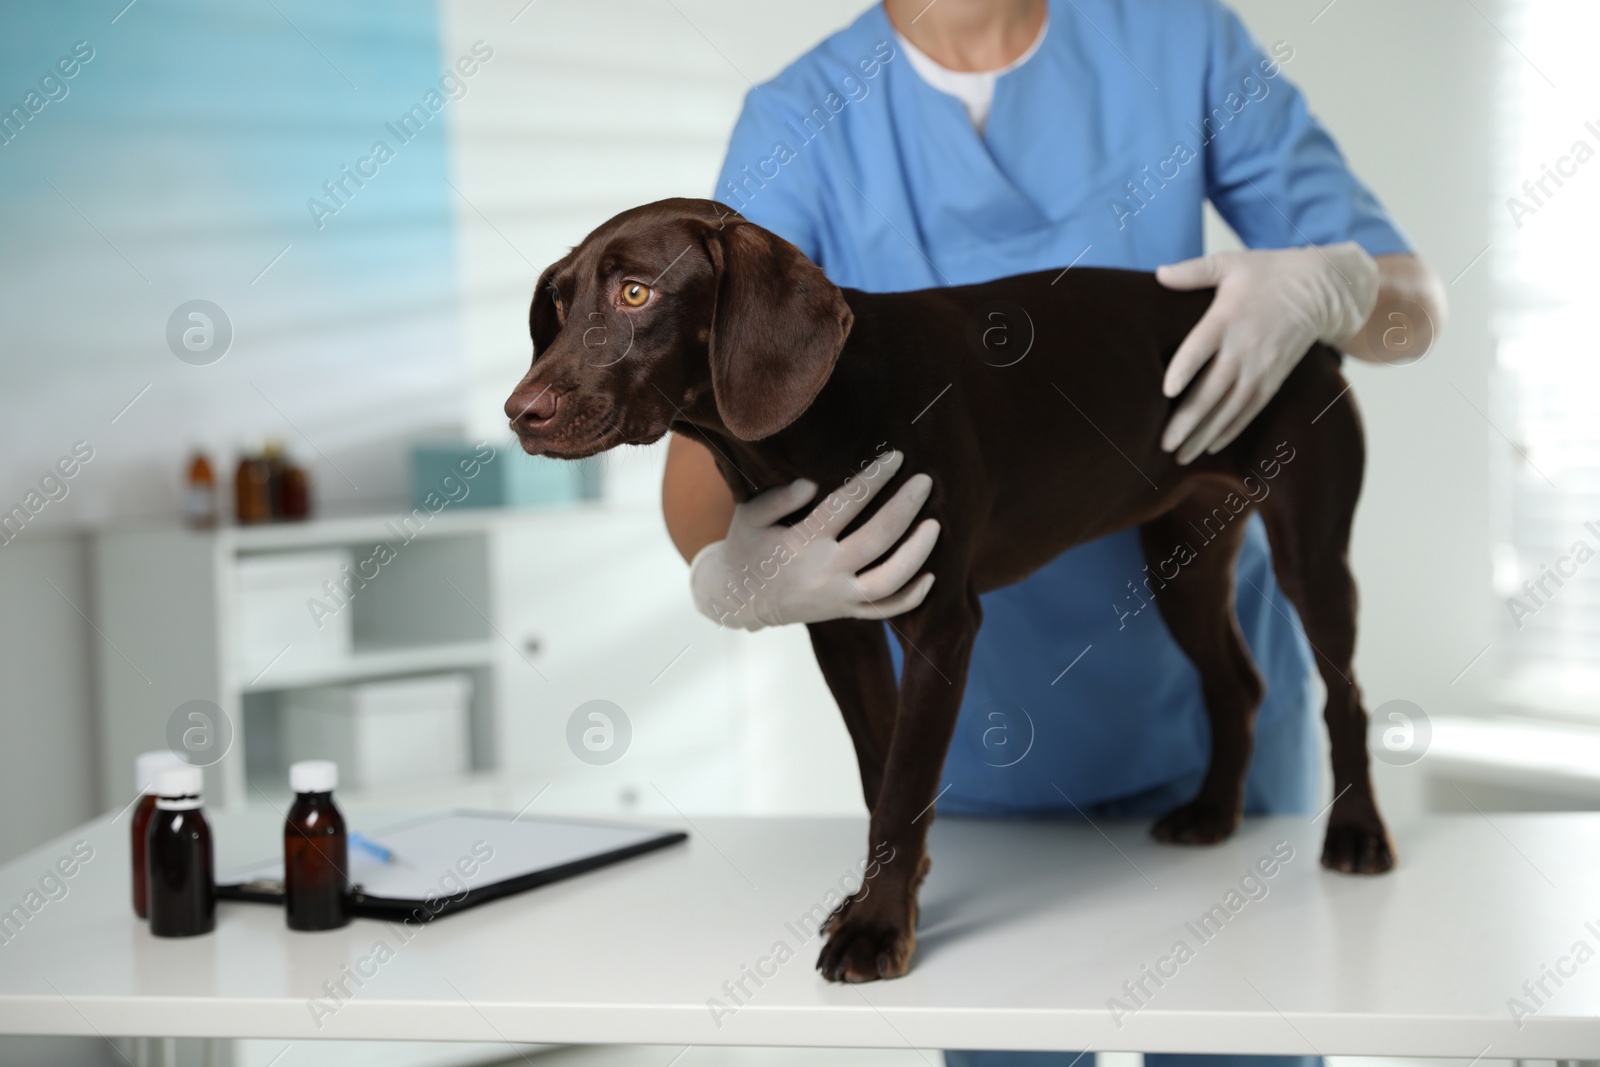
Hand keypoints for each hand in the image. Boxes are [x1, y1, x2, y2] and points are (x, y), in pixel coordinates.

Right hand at [689, 450, 938, 629]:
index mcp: (801, 544)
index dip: (873, 479)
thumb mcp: (749, 517)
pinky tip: (931, 576)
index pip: (845, 505)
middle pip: (876, 540)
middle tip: (925, 481)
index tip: (896, 458)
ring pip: (888, 582)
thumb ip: (777, 499)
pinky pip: (884, 612)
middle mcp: (824, 573)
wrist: (738, 600)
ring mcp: (837, 597)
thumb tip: (811, 484)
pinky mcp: (844, 612)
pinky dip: (910, 598)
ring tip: (935, 525)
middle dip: (905, 507)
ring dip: (917, 554)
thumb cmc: (746, 548)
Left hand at [1156, 243, 1378, 463]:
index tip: (1166, 391)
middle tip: (1163, 444)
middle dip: (1188, 420)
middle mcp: (1244, 348)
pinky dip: (1229, 430)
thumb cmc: (1269, 273)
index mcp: (1227, 318)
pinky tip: (1209, 447)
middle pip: (1212, 389)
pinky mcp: (1273, 380)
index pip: (1202, 347)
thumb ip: (1194, 271)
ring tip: (1179, 456)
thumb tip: (1159, 274)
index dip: (1185, 369)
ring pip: (1229, 408)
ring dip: (1204, 434)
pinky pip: (1249, 411)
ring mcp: (1260, 368)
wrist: (1322, 290)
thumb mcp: (1232, 263)